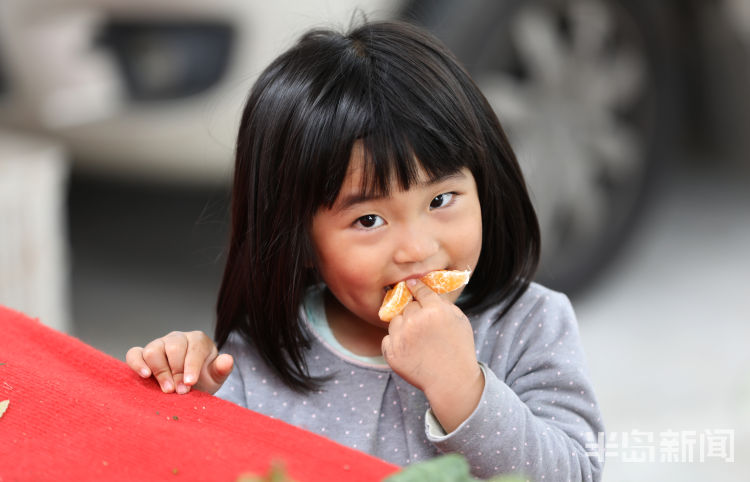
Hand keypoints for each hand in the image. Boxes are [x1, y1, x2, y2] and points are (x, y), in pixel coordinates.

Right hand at [126, 331, 232, 394]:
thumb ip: (222, 369)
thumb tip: (228, 360)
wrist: (187, 387)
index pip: (194, 348)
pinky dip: (137, 363)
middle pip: (173, 348)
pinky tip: (144, 375)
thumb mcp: (215, 377)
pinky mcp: (142, 354)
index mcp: (198, 340)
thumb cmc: (203, 379)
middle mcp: (178, 338)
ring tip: (167, 390)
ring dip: (159, 371)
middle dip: (177, 371)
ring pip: (154, 350)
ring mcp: (159, 344)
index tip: (190, 383)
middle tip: (179, 392)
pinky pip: (134, 354)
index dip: (191, 366)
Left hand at [381, 278, 483, 432]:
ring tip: (418, 340)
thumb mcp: (459, 319)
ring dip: (403, 326)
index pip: (418, 289)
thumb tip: (422, 288)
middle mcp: (415, 322)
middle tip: (424, 326)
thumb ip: (441, 302)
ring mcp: (401, 338)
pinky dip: (396, 342)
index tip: (410, 284)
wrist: (452, 381)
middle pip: (407, 306)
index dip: (415, 287)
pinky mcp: (392, 353)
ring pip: (395, 320)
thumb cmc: (458, 348)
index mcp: (434, 310)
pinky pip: (388, 338)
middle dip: (414, 312)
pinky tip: (410, 350)